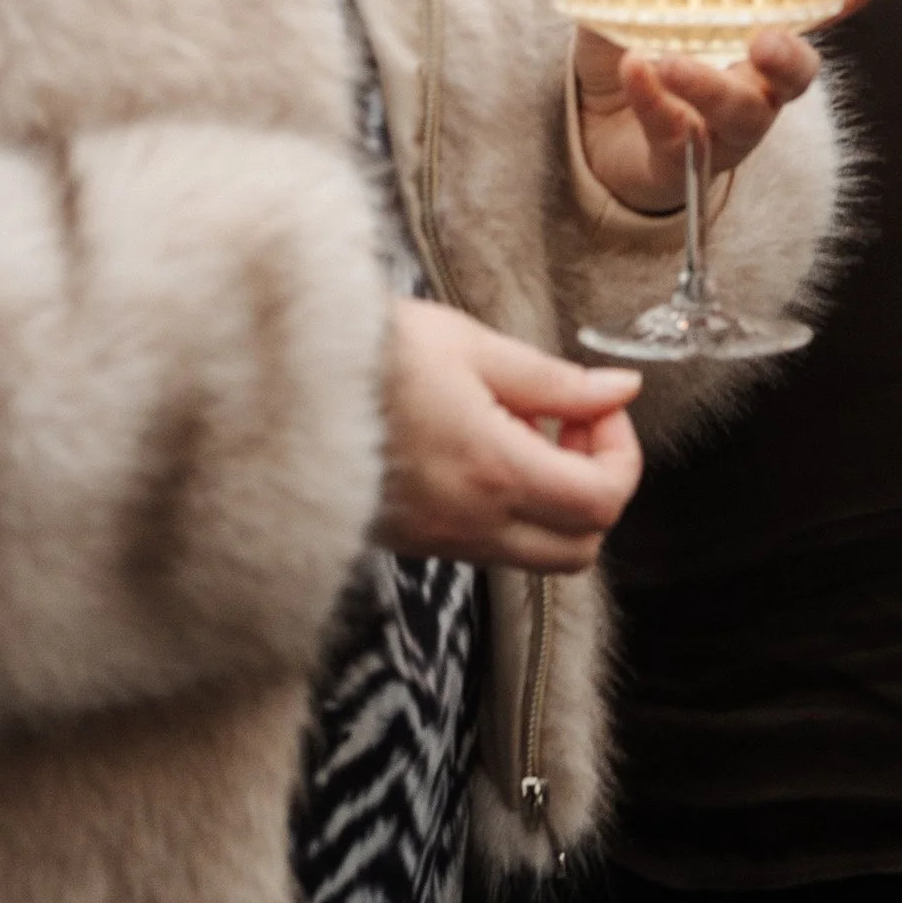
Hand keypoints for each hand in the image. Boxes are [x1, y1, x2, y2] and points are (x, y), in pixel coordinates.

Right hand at [376, 304, 642, 569]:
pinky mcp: (417, 543)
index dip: (621, 455)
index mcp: (494, 472)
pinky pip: (494, 547)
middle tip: (573, 425)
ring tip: (527, 433)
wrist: (279, 385)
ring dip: (558, 503)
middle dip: (598, 487)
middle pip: (582, 547)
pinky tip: (488, 448)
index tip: (599, 408)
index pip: (602, 501)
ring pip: (540, 555)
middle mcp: (471, 523)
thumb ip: (556, 381)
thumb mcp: (471, 347)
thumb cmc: (373, 353)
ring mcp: (441, 541)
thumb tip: (622, 390)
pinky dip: (516, 511)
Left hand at [531, 0, 881, 218]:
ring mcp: (723, 129)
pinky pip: (679, 134)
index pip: (811, 15)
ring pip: (743, 114)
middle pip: (797, 77)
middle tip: (767, 39)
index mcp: (751, 39)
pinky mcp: (686, 160)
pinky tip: (635, 75)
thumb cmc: (632, 67)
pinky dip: (656, 103)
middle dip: (791, 56)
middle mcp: (753, 86)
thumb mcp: (615, 14)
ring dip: (710, 84)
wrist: (598, 144)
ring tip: (667, 60)